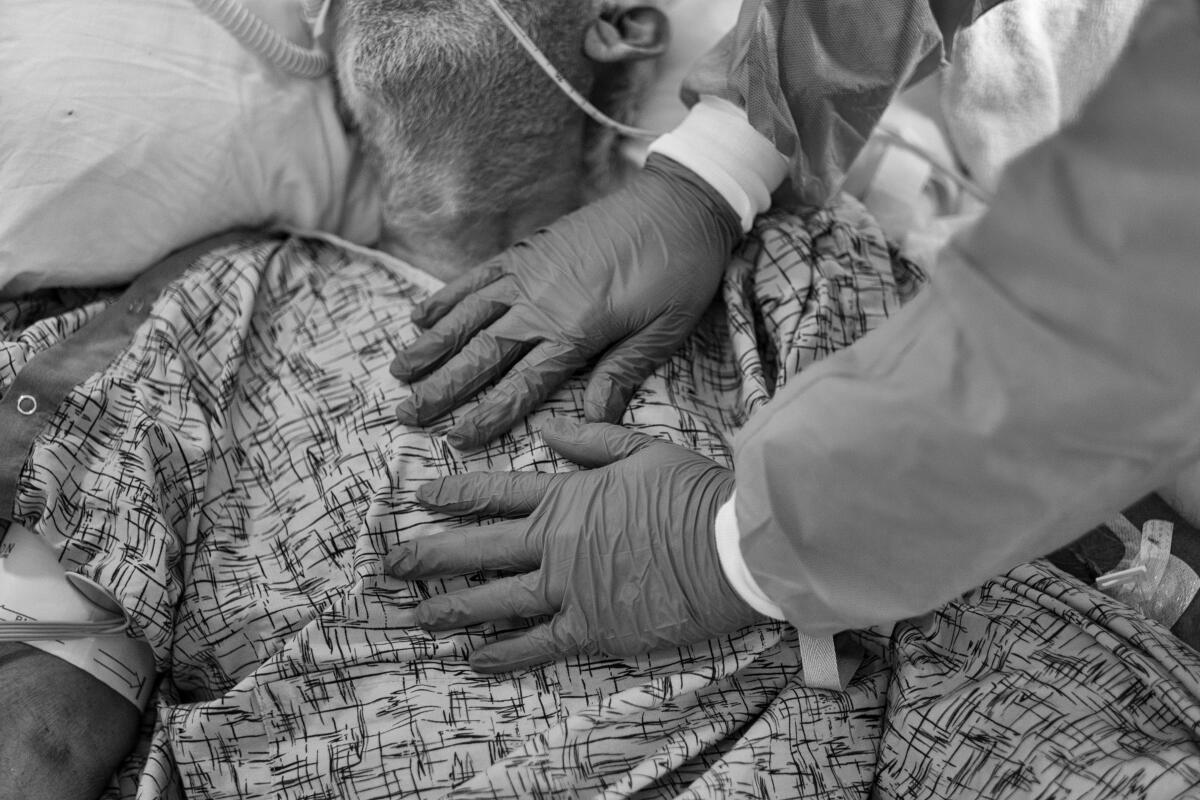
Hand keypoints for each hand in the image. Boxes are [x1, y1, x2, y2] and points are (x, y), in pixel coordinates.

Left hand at [386, 419, 762, 671]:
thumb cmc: (695, 493)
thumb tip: (545, 424)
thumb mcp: (643, 449)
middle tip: (387, 564)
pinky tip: (472, 660)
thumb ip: (590, 438)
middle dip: (427, 555)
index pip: (496, 491)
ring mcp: (569, 588)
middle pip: (477, 547)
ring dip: (448, 608)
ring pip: (494, 599)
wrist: (732, 546)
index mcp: (568, 494)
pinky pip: (536, 643)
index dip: (452, 492)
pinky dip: (502, 653)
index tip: (418, 496)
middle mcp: (556, 541)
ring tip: (412, 615)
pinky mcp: (593, 627)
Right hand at [391, 155, 740, 449]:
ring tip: (397, 372)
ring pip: (467, 316)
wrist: (681, 200)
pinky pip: (477, 277)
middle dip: (441, 388)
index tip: (454, 438)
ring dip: (430, 346)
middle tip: (404, 414)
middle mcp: (540, 302)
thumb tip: (591, 420)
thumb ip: (622, 373)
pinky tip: (420, 315)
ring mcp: (528, 272)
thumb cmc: (681, 269)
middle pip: (480, 354)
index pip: (521, 384)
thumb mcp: (665, 331)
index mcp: (576, 330)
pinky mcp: (529, 249)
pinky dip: (447, 296)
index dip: (486, 414)